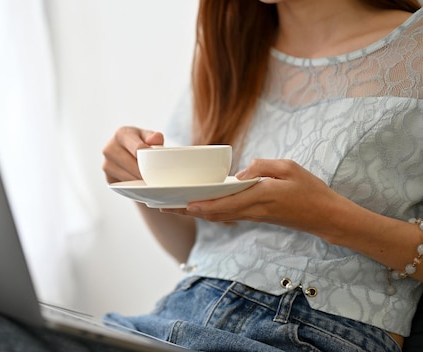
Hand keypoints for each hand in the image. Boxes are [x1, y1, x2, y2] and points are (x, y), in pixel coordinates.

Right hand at [102, 126, 163, 183]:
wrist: (126, 151)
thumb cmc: (140, 142)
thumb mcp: (148, 136)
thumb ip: (154, 137)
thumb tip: (156, 138)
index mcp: (121, 134)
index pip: (137, 148)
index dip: (148, 158)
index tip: (156, 166)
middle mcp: (109, 148)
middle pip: (131, 164)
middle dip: (144, 173)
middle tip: (156, 179)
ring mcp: (106, 164)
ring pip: (126, 177)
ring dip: (139, 181)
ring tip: (150, 183)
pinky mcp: (108, 178)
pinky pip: (122, 186)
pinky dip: (133, 187)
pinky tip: (140, 185)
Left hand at [163, 159, 348, 238]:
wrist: (325, 216)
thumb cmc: (310, 190)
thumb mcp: (289, 168)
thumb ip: (263, 167)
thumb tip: (240, 173)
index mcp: (260, 197)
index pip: (225, 203)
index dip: (201, 204)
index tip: (181, 203)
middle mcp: (252, 210)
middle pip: (214, 213)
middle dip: (187, 210)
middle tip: (163, 206)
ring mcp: (253, 216)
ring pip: (217, 216)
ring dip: (194, 213)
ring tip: (173, 207)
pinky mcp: (256, 217)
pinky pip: (227, 215)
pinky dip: (209, 212)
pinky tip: (198, 207)